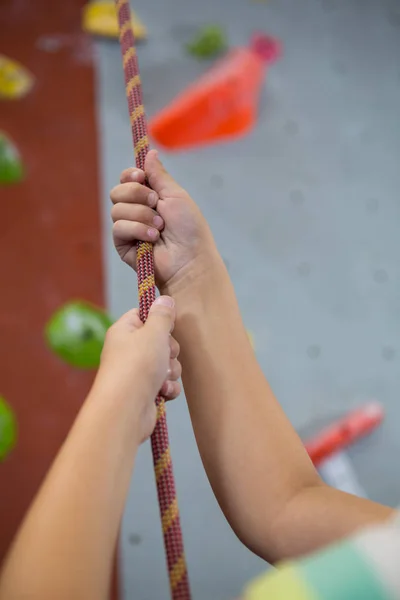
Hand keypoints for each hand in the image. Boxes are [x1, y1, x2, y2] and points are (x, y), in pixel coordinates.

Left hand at [93, 296, 180, 442]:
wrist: (126, 409)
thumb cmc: (137, 365)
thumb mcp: (154, 332)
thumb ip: (162, 314)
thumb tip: (164, 299)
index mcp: (124, 331)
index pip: (143, 315)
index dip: (159, 319)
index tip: (167, 325)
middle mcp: (127, 350)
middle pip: (160, 340)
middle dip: (170, 350)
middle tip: (165, 355)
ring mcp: (136, 372)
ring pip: (166, 363)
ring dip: (171, 370)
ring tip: (162, 377)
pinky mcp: (145, 391)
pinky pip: (166, 383)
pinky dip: (168, 387)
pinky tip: (162, 392)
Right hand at [110, 149, 217, 293]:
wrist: (190, 259)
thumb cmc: (189, 229)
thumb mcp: (176, 196)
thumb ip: (159, 176)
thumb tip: (150, 152)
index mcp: (149, 197)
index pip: (128, 179)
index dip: (131, 175)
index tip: (142, 177)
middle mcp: (136, 211)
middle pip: (117, 191)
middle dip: (136, 194)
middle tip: (155, 204)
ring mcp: (129, 228)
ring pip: (117, 209)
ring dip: (142, 215)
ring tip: (160, 228)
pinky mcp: (123, 245)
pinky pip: (118, 227)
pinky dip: (137, 229)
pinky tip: (152, 239)